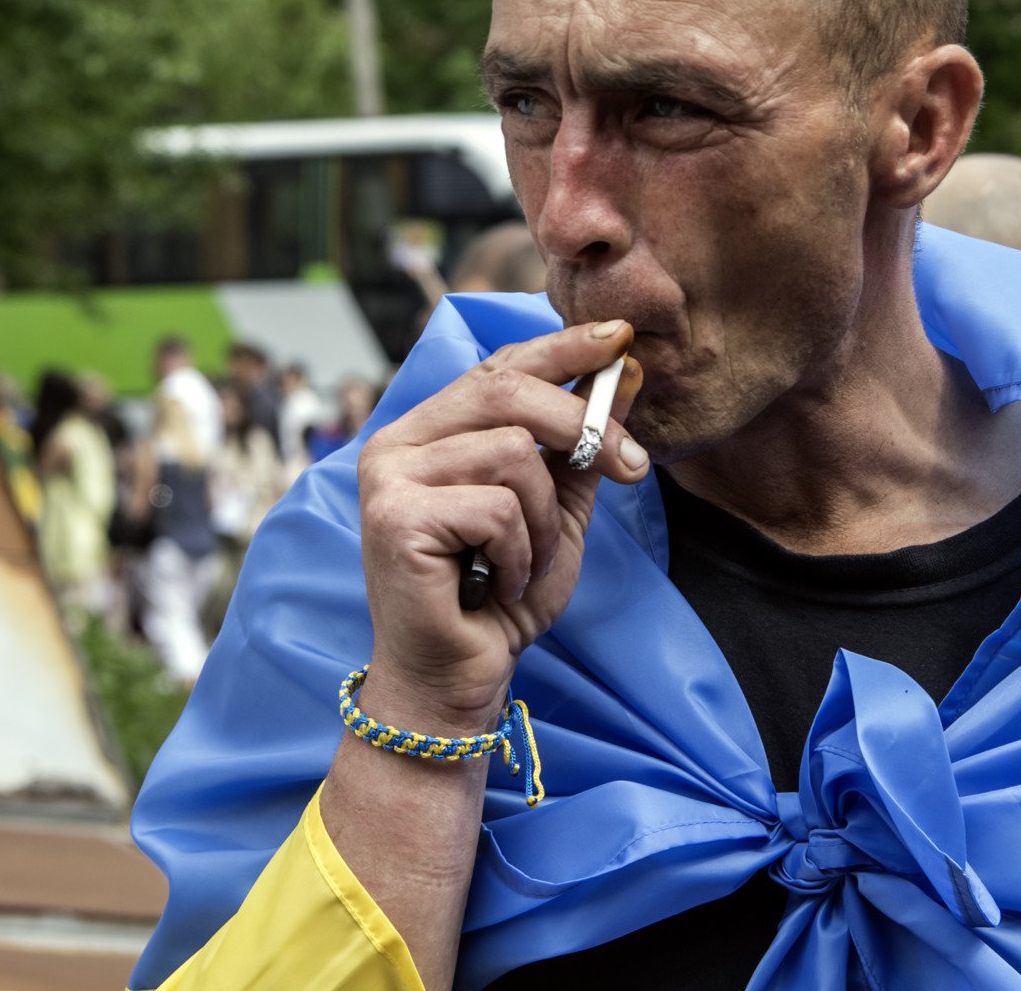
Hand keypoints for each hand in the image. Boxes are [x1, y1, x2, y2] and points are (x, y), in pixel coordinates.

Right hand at [355, 321, 645, 733]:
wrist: (460, 680)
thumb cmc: (500, 598)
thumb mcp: (558, 511)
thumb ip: (584, 445)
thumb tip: (626, 371)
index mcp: (432, 432)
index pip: (499, 367)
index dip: (561, 349)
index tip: (620, 340)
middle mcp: (398, 443)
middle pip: (506, 392)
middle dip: (584, 426)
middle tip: (632, 470)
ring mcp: (388, 478)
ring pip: (511, 454)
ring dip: (545, 520)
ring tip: (526, 562)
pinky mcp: (395, 519)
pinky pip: (496, 508)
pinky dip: (520, 552)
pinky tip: (497, 583)